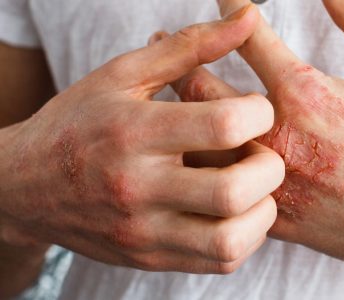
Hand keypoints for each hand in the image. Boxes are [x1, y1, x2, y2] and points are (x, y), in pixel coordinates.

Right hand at [0, 4, 284, 273]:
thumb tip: (247, 17)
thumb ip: (191, 47)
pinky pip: (219, 262)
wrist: (24, 187)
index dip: (259, 114)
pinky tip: (234, 212)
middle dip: (270, 169)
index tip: (256, 111)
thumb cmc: (79, 122)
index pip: (222, 126)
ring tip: (253, 187)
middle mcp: (138, 187)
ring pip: (231, 239)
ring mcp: (143, 231)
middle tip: (262, 154)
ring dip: (263, 211)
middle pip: (234, 191)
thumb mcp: (125, 75)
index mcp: (134, 131)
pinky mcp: (149, 258)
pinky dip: (245, 237)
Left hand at [189, 0, 343, 292]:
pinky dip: (205, 166)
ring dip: (180, 113)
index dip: (228, 6)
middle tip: (168, 41)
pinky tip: (200, 154)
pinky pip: (222, 192)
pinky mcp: (276, 217)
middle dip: (179, 56)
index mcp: (305, 93)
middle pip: (199, 89)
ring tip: (174, 95)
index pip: (245, 34)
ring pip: (198, 146)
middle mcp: (277, 137)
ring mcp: (272, 181)